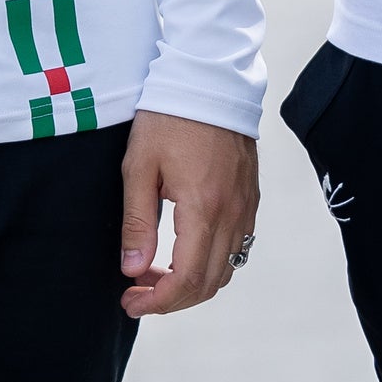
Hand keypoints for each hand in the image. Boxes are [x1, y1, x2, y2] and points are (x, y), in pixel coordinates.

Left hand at [118, 111, 259, 317]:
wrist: (209, 79)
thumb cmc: (168, 118)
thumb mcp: (139, 167)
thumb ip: (137, 222)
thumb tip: (132, 270)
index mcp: (203, 208)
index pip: (187, 279)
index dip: (158, 302)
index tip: (130, 302)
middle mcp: (232, 214)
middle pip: (209, 283)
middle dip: (171, 300)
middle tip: (136, 294)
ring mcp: (246, 207)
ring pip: (226, 269)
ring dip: (192, 284)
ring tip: (155, 275)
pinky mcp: (250, 198)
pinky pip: (237, 248)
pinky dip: (211, 264)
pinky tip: (182, 253)